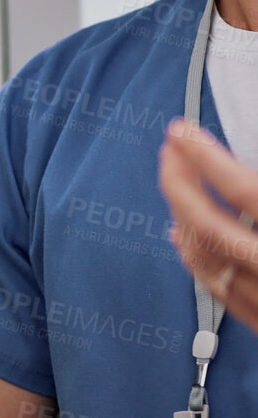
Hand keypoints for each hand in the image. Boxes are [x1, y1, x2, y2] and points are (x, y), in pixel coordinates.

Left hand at [161, 120, 257, 326]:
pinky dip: (193, 255)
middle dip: (180, 183)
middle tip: (170, 149)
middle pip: (211, 225)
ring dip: (181, 214)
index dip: (208, 157)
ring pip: (206, 257)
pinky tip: (179, 232)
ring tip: (175, 179)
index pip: (247, 191)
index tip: (182, 131)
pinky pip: (216, 287)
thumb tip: (235, 167)